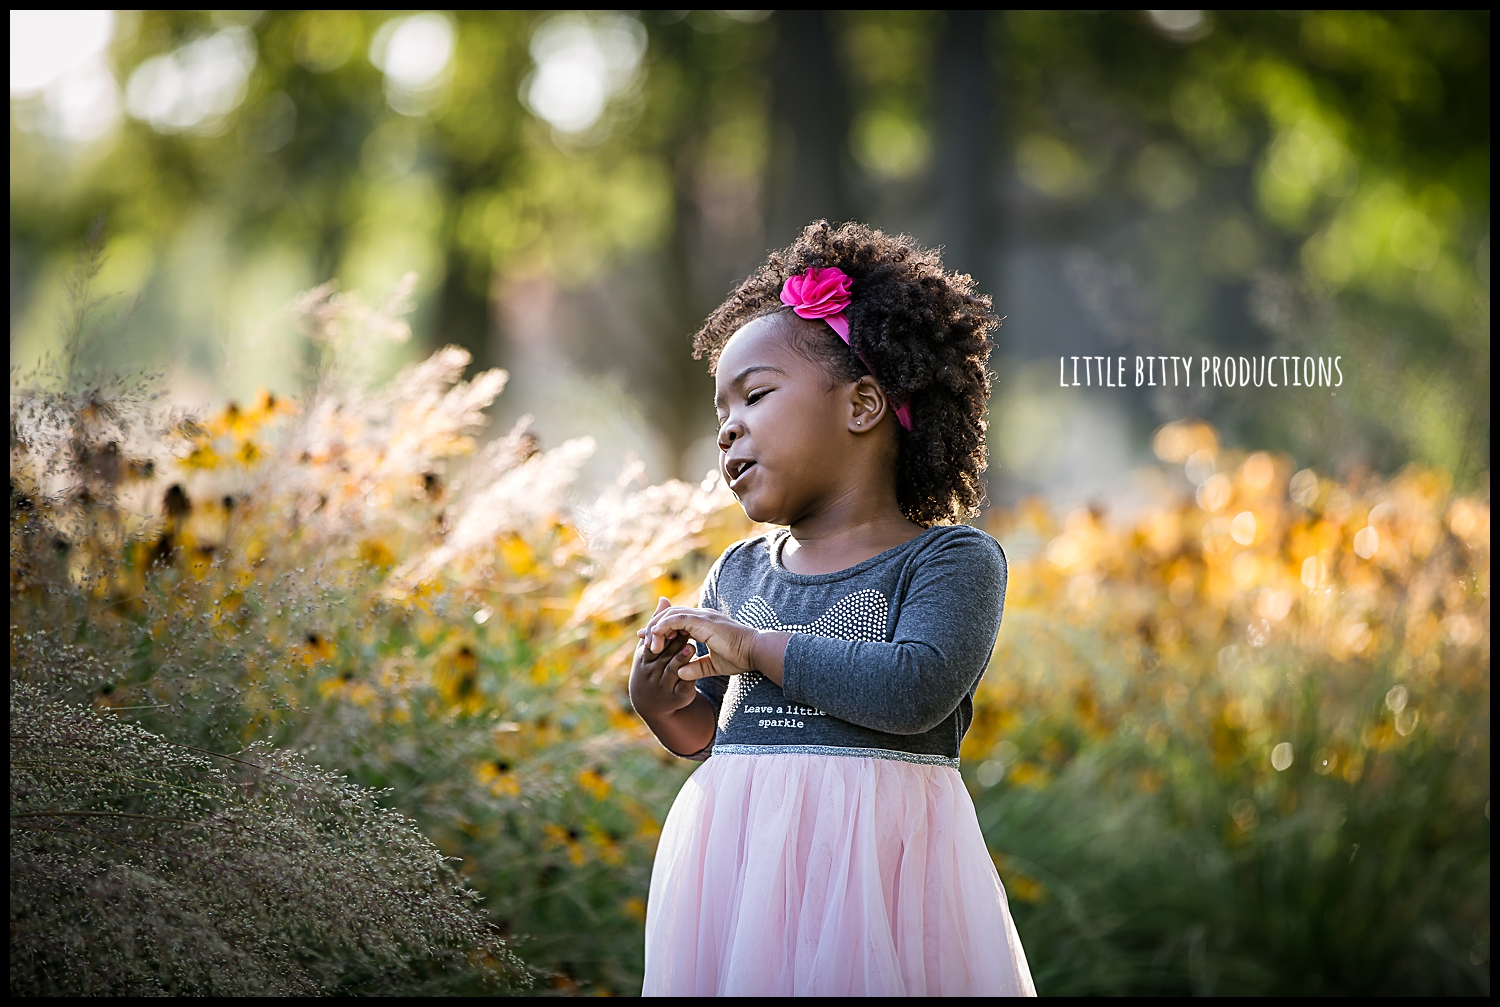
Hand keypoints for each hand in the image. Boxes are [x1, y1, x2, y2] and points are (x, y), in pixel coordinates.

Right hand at [628, 598, 700, 715]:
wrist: (653, 705)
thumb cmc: (652, 669)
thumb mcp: (652, 648)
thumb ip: (659, 625)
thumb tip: (664, 599)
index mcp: (643, 660)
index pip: (652, 641)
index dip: (662, 630)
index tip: (675, 621)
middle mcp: (650, 673)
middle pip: (663, 654)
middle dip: (674, 642)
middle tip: (687, 631)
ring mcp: (663, 686)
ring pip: (673, 669)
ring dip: (682, 658)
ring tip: (690, 647)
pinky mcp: (678, 697)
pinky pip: (684, 686)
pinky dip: (691, 676)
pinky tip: (698, 666)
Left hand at [639, 602, 773, 682]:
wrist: (755, 652)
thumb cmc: (741, 658)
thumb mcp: (714, 665)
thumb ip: (697, 668)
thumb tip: (681, 673)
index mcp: (704, 623)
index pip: (676, 620)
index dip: (660, 628)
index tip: (648, 641)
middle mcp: (702, 616)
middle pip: (670, 613)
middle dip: (654, 626)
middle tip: (644, 642)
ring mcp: (702, 616)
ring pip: (670, 614)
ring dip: (656, 628)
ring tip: (650, 644)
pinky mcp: (703, 621)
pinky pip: (676, 619)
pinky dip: (663, 627)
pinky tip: (658, 641)